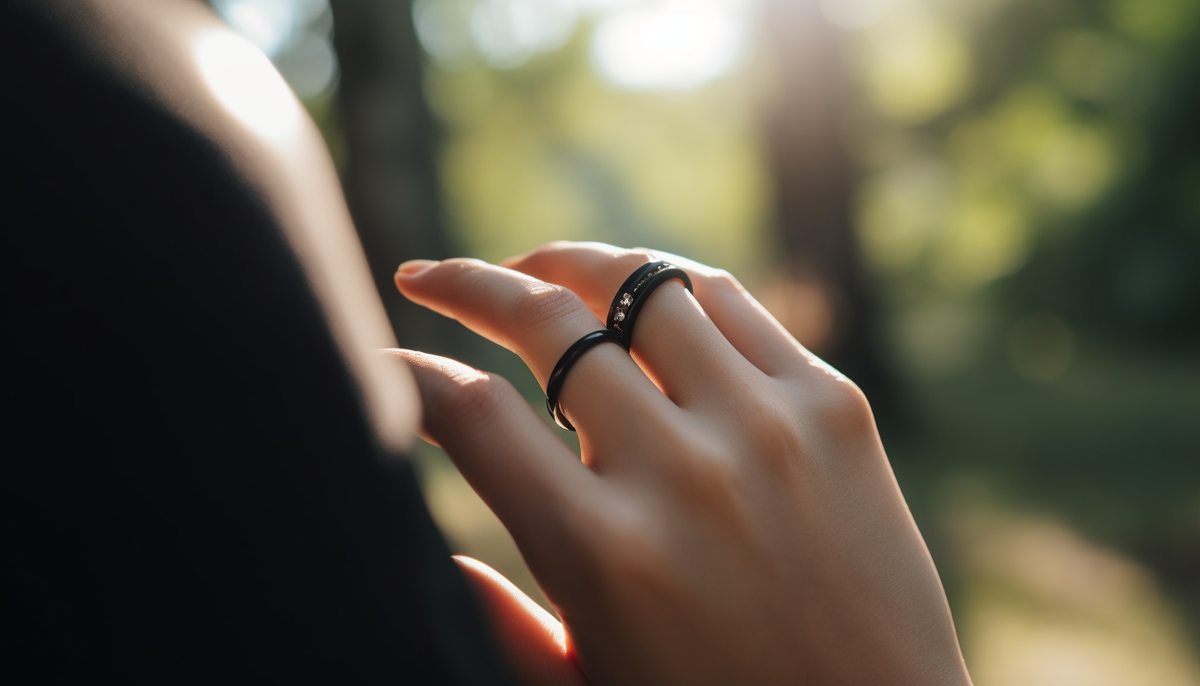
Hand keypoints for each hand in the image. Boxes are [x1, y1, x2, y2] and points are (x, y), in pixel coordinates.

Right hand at [390, 242, 971, 685]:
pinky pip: (730, 301)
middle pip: (546, 323)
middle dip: (469, 286)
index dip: (410, 372)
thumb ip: (497, 621)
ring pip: (639, 285)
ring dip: (568, 266)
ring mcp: (765, 427)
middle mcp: (681, 473)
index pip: (472, 414)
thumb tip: (429, 547)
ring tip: (534, 273)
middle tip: (434, 277)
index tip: (388, 356)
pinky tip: (636, 296)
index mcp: (602, 553)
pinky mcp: (834, 407)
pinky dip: (668, 287)